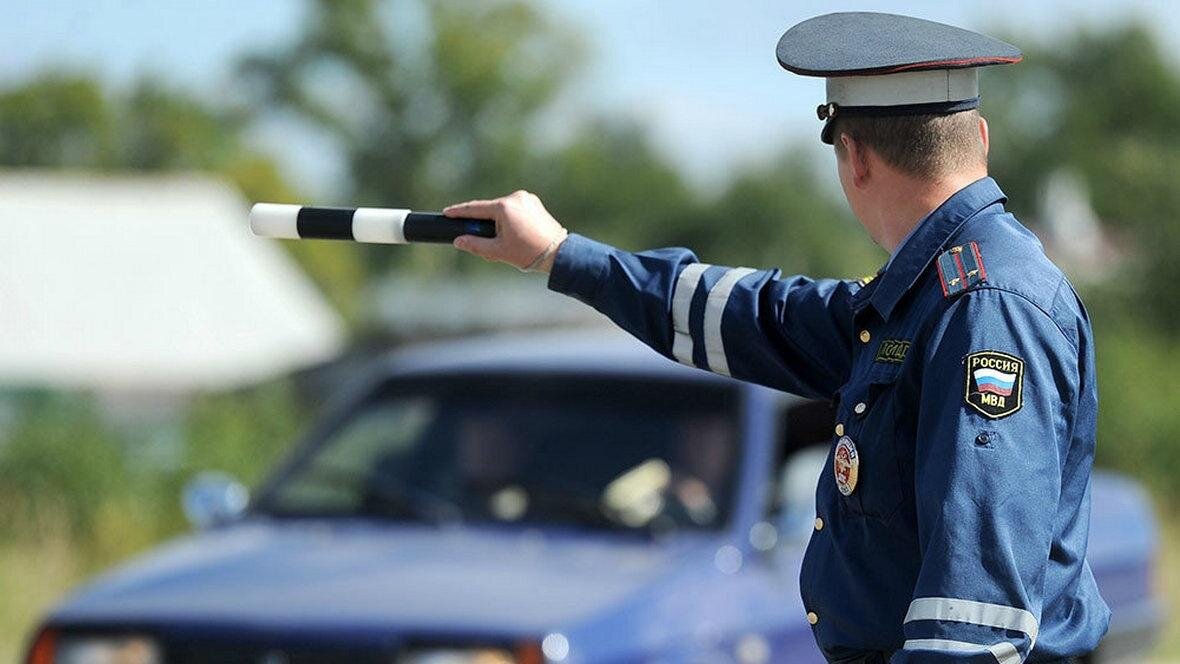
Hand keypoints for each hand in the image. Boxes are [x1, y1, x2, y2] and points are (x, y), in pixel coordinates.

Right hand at [444, 190, 567, 272]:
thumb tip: (458, 241)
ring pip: (503, 210)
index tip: (447, 212)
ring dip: (497, 223)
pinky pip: (514, 210)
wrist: (558, 253)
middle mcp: (516, 197)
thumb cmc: (528, 253)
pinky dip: (509, 220)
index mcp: (505, 207)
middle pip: (490, 210)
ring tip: (505, 243)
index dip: (459, 211)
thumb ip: (475, 245)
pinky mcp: (534, 203)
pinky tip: (514, 235)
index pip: (476, 208)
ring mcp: (527, 198)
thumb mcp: (498, 251)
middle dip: (483, 224)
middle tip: (481, 241)